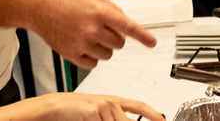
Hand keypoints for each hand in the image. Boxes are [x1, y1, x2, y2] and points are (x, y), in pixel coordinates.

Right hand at [28, 0, 155, 68]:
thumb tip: (126, 23)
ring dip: (104, 48)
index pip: (129, 27)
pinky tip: (84, 46)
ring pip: (108, 55)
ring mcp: (83, 43)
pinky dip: (92, 58)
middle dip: (116, 38)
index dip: (143, 36)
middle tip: (105, 31)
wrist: (40, 7)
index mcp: (100, 11)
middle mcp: (93, 28)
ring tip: (92, 37)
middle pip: (119, 43)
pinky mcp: (72, 54)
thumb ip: (110, 9)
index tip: (151, 43)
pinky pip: (93, 64)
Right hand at [39, 92, 163, 120]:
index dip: (153, 114)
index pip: (139, 106)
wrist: (56, 106)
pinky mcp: (95, 112)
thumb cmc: (75, 110)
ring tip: (95, 119)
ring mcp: (103, 106)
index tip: (163, 120)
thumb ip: (113, 117)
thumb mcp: (98, 113)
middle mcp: (111, 102)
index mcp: (113, 100)